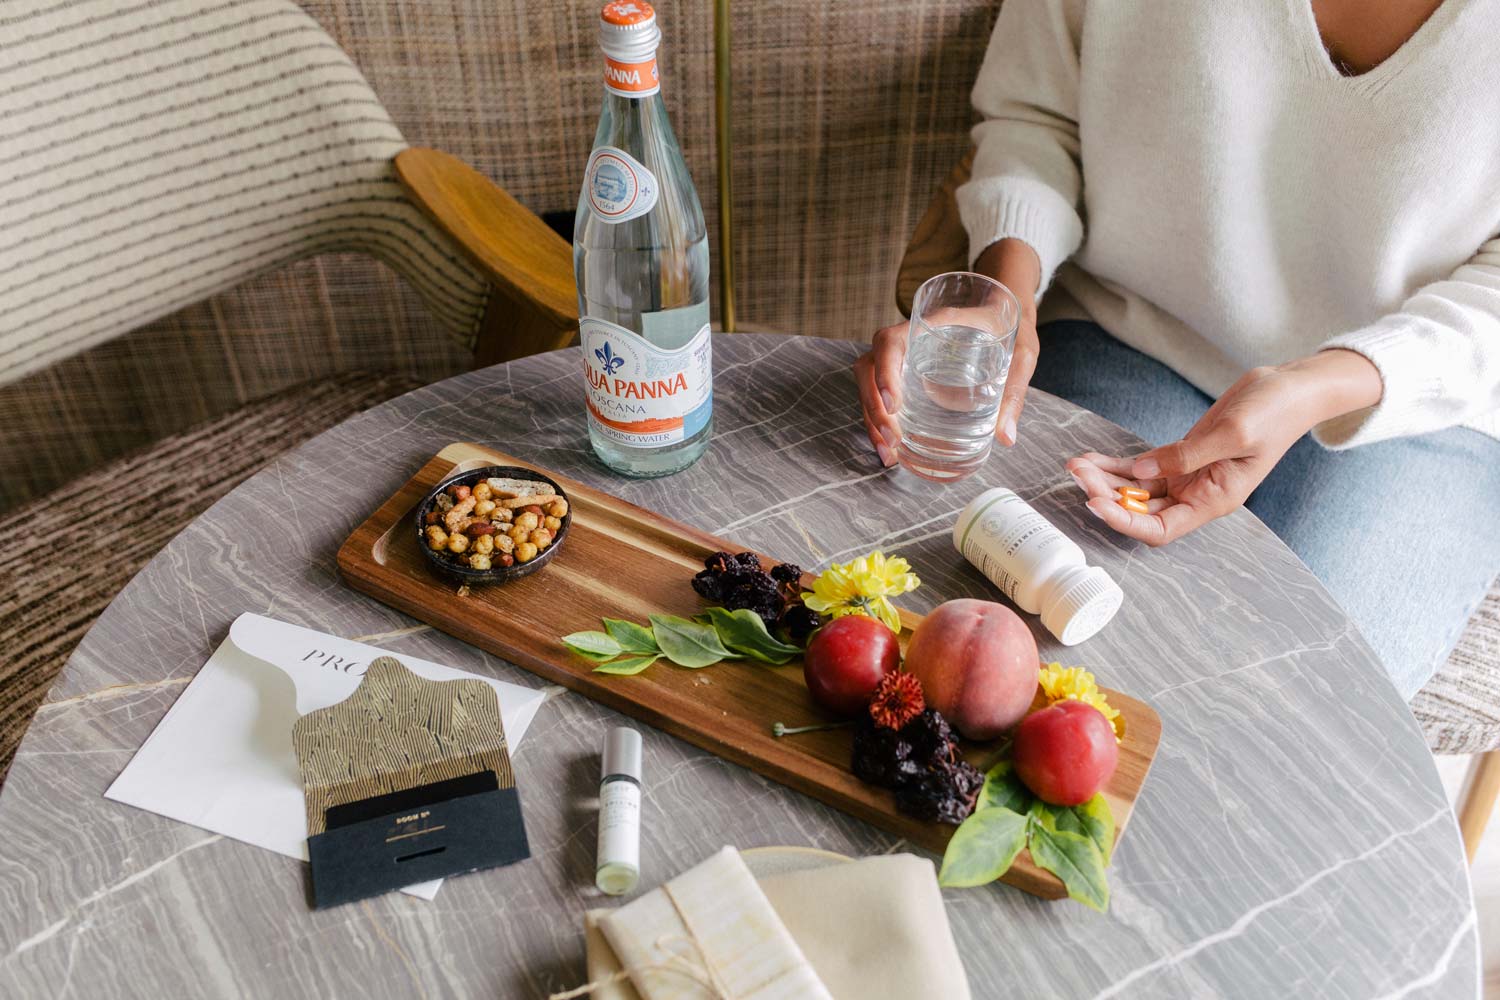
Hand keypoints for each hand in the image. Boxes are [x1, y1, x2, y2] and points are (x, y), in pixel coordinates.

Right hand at [855, 239, 1040, 465]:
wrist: (1006, 312)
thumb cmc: (1011, 328)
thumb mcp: (1021, 355)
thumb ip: (1014, 392)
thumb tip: (1006, 437)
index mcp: (931, 324)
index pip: (891, 341)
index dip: (884, 371)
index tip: (894, 405)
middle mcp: (909, 338)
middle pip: (870, 367)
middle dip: (873, 406)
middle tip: (892, 441)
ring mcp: (904, 356)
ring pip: (869, 383)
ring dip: (871, 418)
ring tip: (888, 455)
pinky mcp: (906, 373)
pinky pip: (880, 393)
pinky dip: (880, 420)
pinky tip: (892, 449)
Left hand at [1066, 350, 1382, 545]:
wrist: (1290, 388)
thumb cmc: (1275, 411)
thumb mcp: (1233, 432)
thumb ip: (1186, 456)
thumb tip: (1142, 472)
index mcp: (1214, 500)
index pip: (1161, 530)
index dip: (1125, 522)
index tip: (1095, 504)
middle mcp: (1197, 495)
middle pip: (1140, 511)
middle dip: (1105, 496)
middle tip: (1078, 474)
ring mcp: (1187, 477)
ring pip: (1135, 490)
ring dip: (1104, 480)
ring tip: (1076, 464)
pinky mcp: (1180, 457)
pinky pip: (1141, 469)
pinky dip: (1115, 465)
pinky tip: (1091, 458)